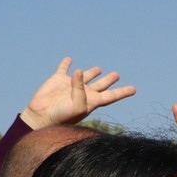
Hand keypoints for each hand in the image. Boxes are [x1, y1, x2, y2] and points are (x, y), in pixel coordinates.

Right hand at [21, 57, 135, 129]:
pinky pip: (63, 68)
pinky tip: (68, 60)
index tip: (134, 89)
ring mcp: (71, 85)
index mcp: (92, 101)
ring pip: (84, 76)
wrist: (42, 117)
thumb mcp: (77, 106)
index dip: (123, 92)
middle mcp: (84, 92)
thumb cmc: (63, 115)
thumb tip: (78, 71)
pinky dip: (66, 64)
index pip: (112, 95)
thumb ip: (80, 89)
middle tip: (117, 75)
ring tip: (98, 69)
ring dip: (91, 72)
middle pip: (101, 85)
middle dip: (109, 80)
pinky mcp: (57, 79)